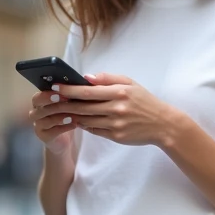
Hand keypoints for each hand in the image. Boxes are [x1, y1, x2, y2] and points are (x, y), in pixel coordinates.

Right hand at [28, 90, 77, 155]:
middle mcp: (36, 113)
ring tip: (72, 115)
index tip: (61, 90)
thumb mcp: (68, 105)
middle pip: (38, 106)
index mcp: (40, 103)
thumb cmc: (66, 118)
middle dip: (51, 101)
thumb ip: (67, 96)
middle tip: (65, 99)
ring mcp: (38, 126)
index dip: (48, 93)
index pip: (38, 96)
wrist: (65, 141)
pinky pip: (51, 132)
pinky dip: (63, 128)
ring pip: (44, 120)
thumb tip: (77, 85)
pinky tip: (74, 125)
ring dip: (59, 116)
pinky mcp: (44, 137)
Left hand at [49, 73, 182, 147]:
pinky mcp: (116, 136)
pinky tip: (78, 120)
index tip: (55, 87)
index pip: (87, 90)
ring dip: (71, 115)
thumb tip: (85, 77)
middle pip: (83, 106)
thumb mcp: (130, 83)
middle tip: (51, 100)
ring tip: (61, 109)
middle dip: (64, 103)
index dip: (69, 89)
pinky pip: (94, 130)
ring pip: (86, 119)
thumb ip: (107, 79)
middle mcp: (116, 108)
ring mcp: (116, 124)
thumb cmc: (144, 101)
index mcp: (119, 92)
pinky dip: (84, 125)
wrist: (163, 124)